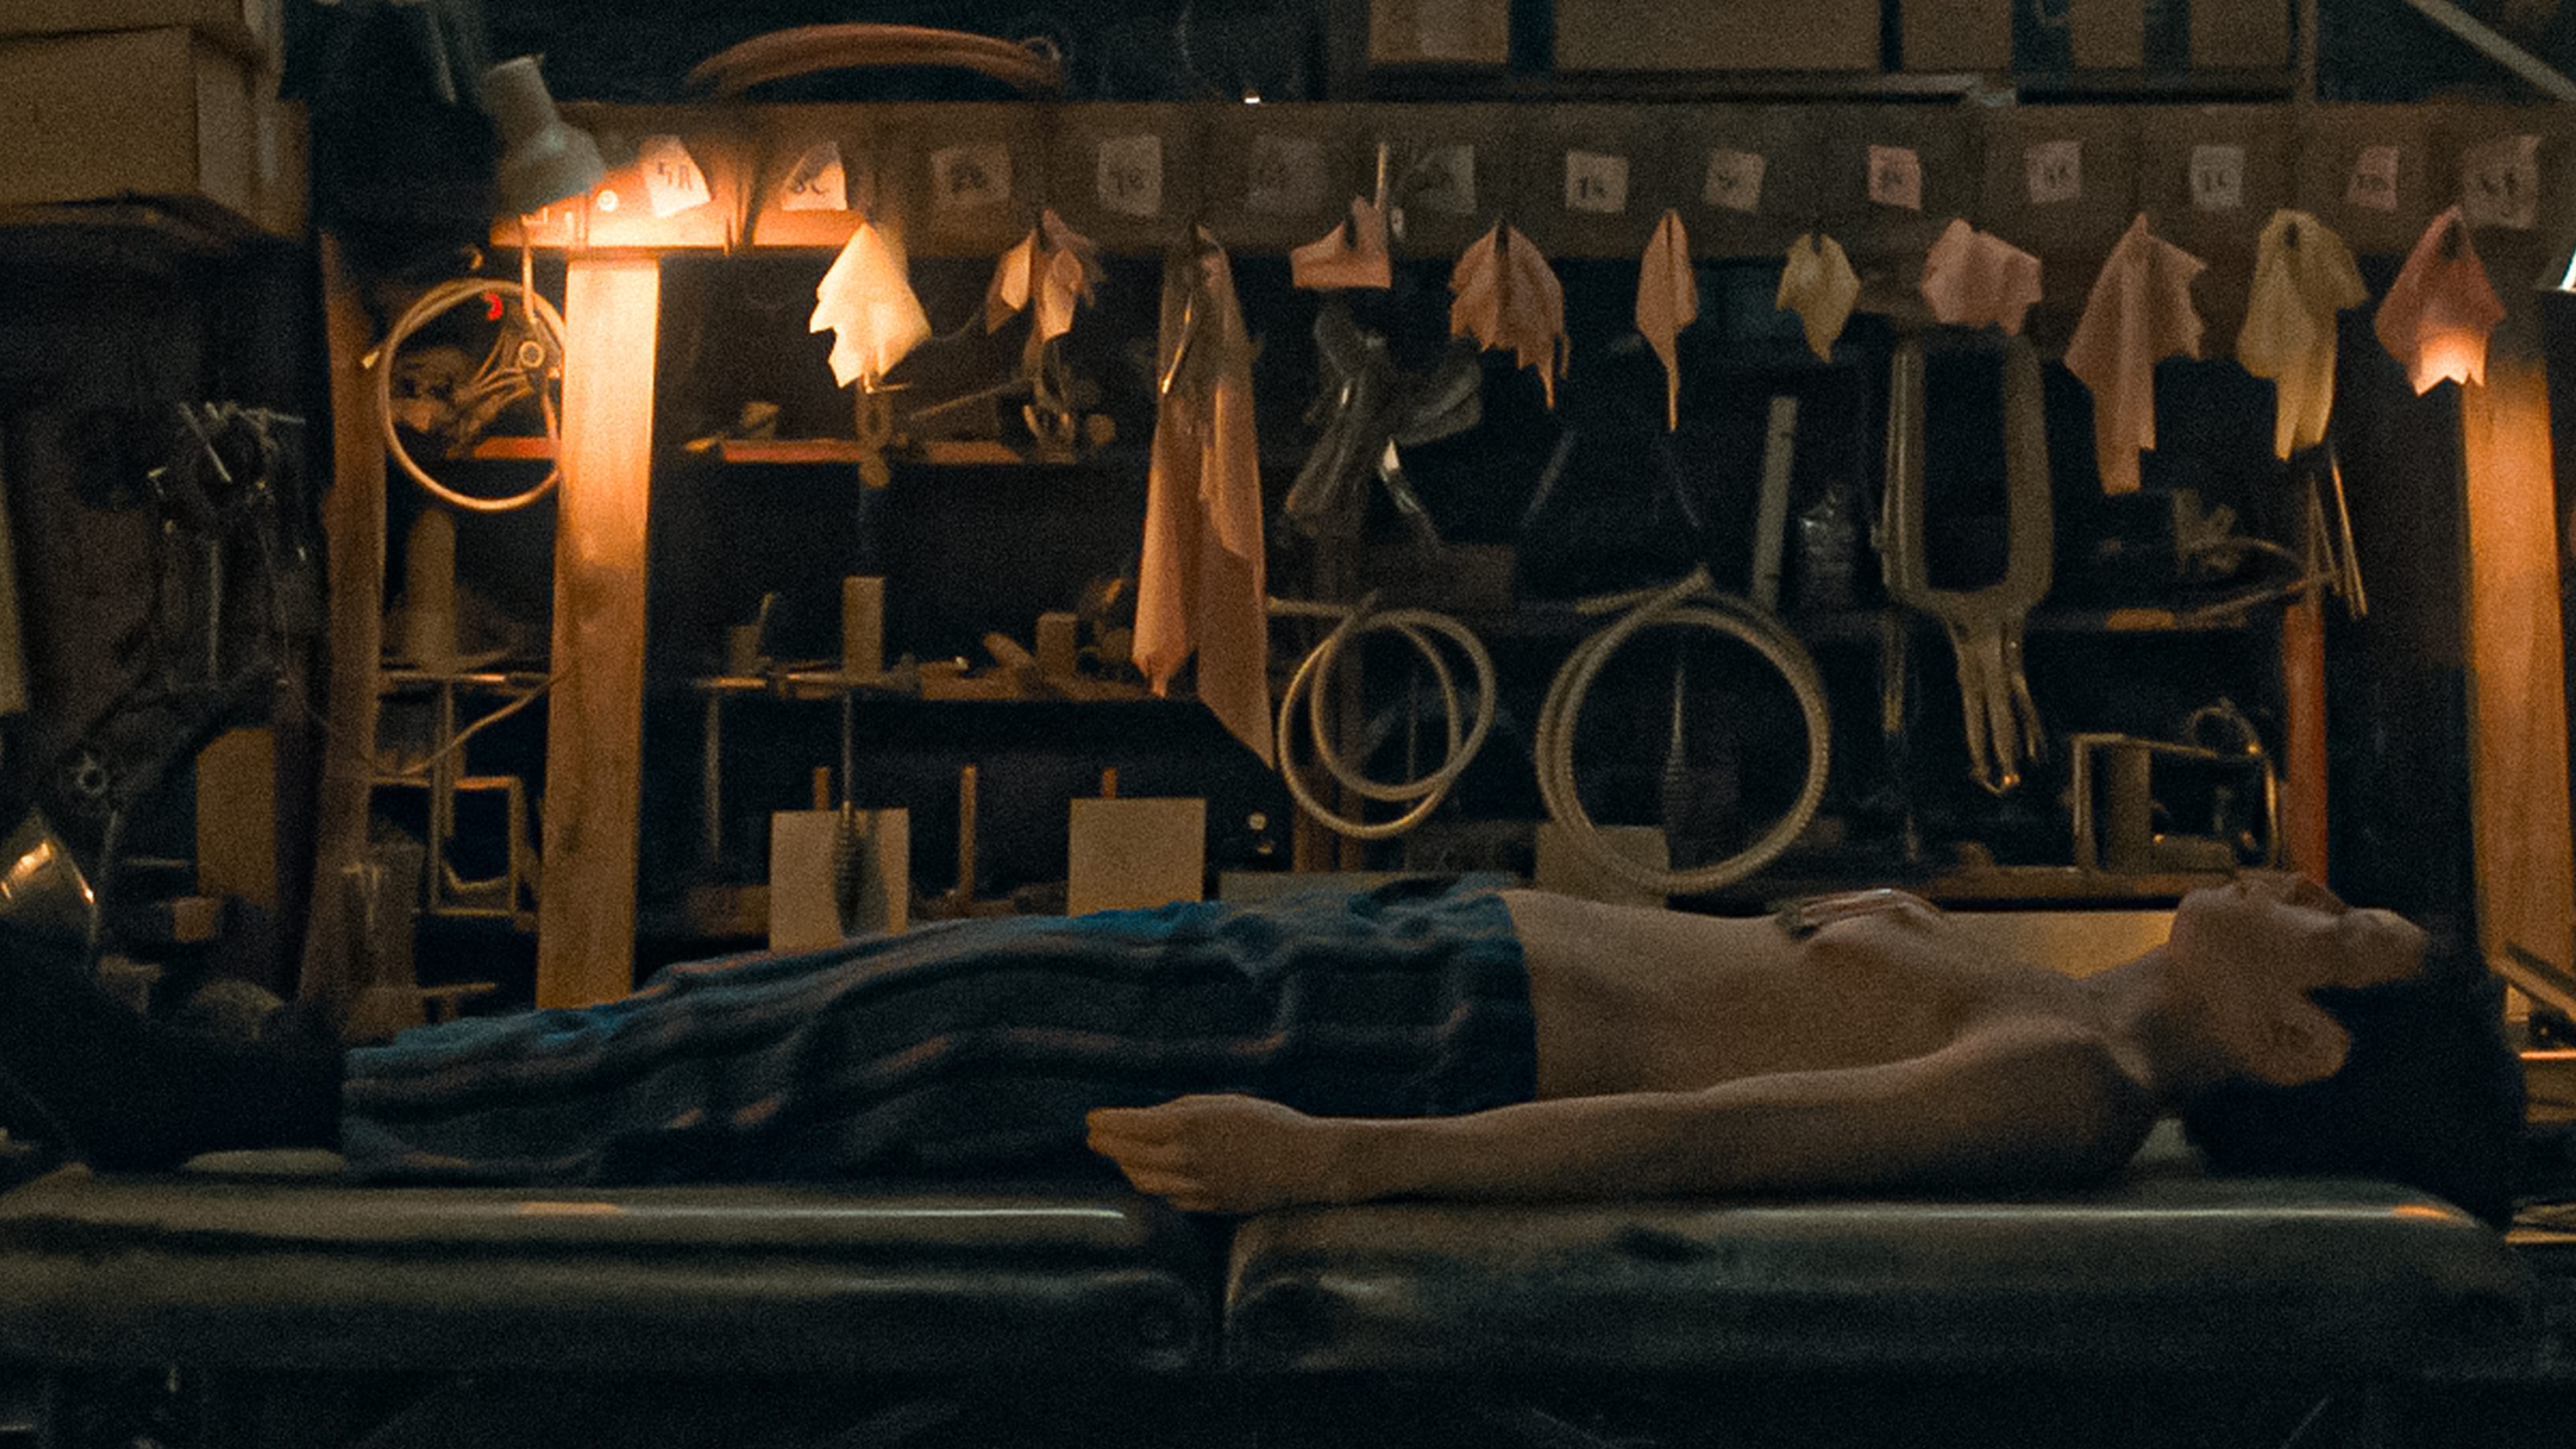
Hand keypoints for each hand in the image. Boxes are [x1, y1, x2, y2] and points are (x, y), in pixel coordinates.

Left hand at [1085, 1094, 1348, 1213]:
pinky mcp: (1208, 1205)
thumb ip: (1183, 1110)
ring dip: (1127, 1168)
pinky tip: (1152, 1176)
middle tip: (1094, 1138)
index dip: (1106, 1124)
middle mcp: (1186, 1160)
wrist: (1306, 1162)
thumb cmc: (1269, 1123)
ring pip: (1145, 1182)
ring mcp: (1196, 1187)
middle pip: (1130, 1157)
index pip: (1130, 1127)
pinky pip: (1169, 1197)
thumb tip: (1150, 1118)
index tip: (1092, 1119)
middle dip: (1107, 1146)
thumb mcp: (1223, 1103)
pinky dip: (1155, 1185)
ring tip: (1119, 1156)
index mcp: (1188, 1126)